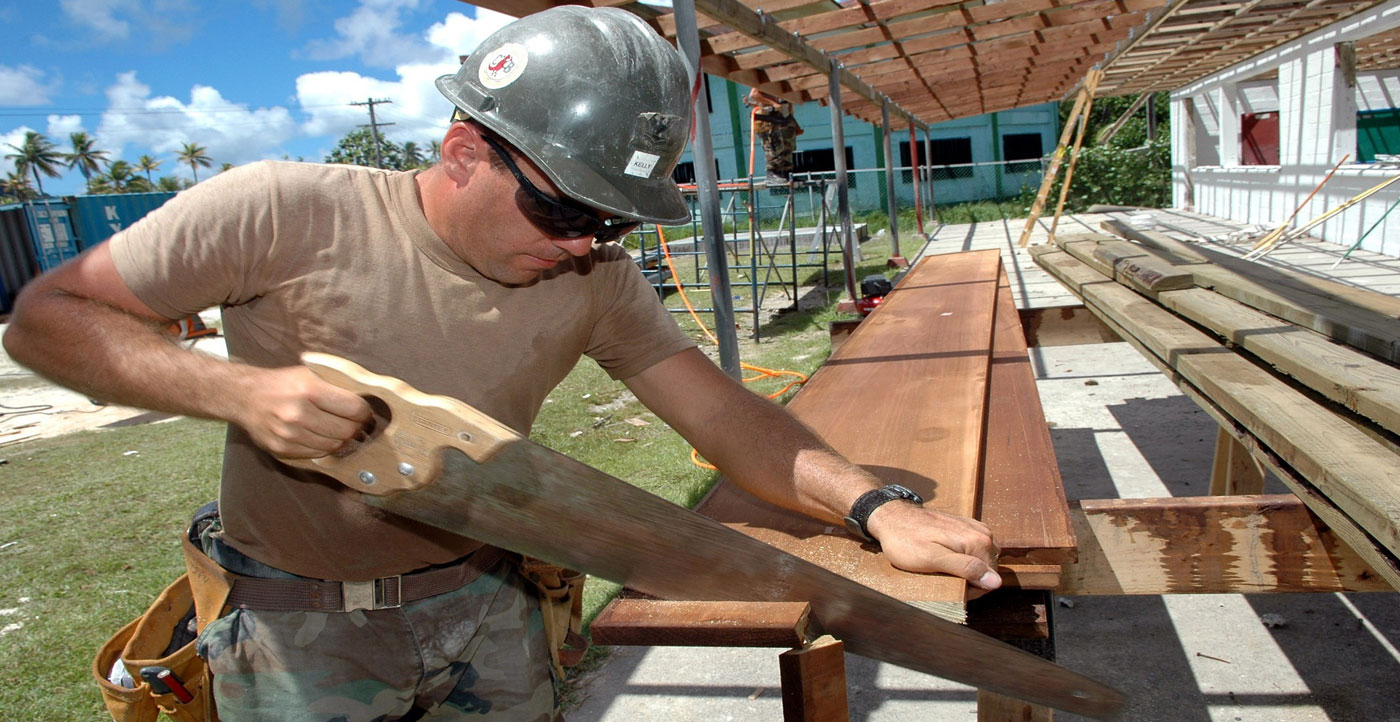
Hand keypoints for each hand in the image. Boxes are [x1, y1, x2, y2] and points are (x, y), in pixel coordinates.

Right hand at [235, 366, 372, 458]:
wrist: (243, 397)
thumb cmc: (282, 383)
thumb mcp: (309, 373)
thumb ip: (336, 385)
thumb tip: (367, 398)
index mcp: (309, 389)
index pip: (354, 408)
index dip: (364, 412)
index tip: (364, 411)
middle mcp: (298, 413)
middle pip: (346, 430)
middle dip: (355, 427)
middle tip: (354, 422)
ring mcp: (289, 434)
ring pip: (333, 445)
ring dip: (340, 439)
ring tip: (337, 429)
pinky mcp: (282, 449)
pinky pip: (316, 454)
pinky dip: (323, 447)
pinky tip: (319, 436)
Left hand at [865, 502, 1001, 591]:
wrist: (892, 517)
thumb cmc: (907, 541)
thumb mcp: (933, 560)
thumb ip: (965, 569)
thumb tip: (996, 581)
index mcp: (978, 542)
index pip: (991, 579)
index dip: (972, 589)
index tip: (950, 586)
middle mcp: (982, 533)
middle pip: (988, 569)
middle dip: (970, 579)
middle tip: (943, 578)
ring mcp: (974, 528)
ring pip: (981, 560)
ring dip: (966, 569)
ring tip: (943, 569)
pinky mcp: (965, 526)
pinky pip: (973, 549)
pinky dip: (963, 557)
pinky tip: (945, 557)